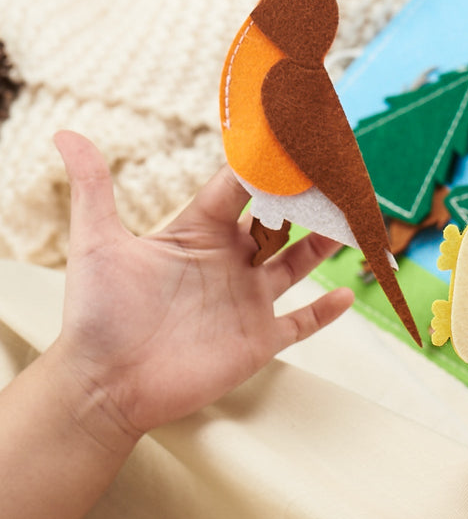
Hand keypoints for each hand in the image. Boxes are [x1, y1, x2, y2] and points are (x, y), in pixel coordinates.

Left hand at [49, 131, 353, 452]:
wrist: (107, 384)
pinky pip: (300, 323)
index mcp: (197, 234)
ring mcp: (246, 301)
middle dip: (303, 201)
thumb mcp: (98, 244)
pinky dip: (324, 312)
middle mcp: (228, 263)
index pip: (238, 191)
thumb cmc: (98, 315)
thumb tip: (65, 134)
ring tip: (351, 221)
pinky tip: (346, 295)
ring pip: (296, 265)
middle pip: (276, 223)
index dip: (262, 168)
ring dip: (321, 245)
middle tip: (333, 176)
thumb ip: (93, 189)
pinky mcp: (258, 339)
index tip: (288, 142)